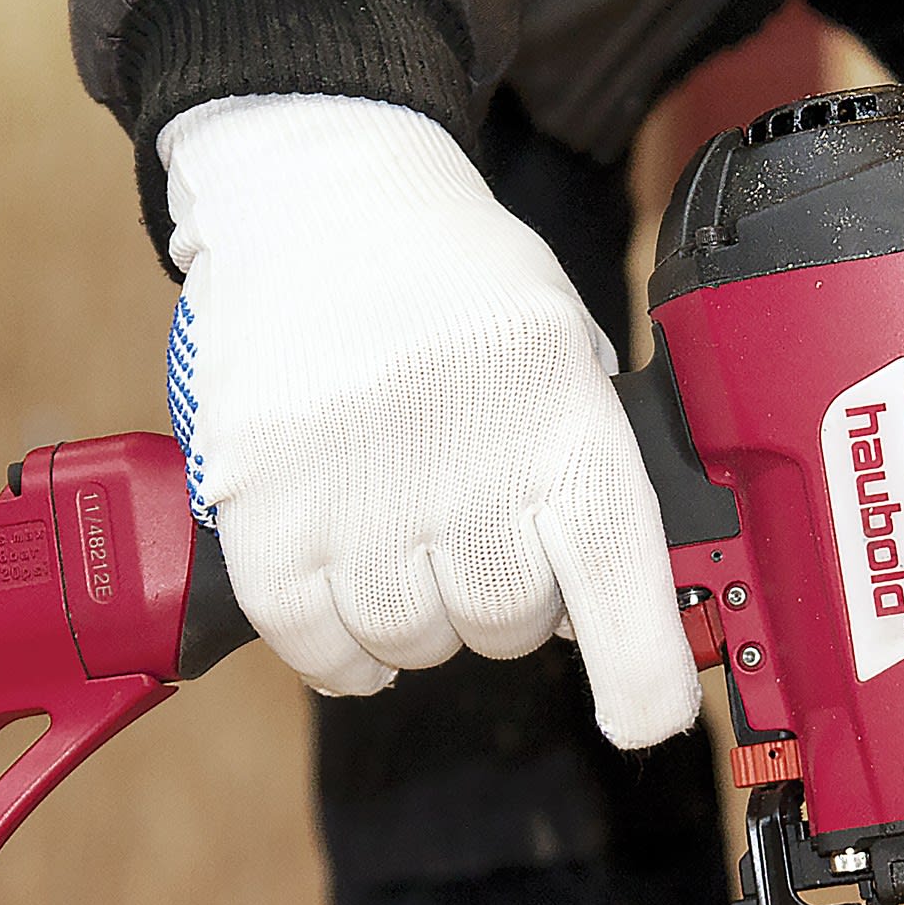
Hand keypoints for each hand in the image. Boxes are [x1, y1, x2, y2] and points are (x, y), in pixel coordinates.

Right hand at [160, 92, 700, 748]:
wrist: (318, 189)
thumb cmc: (459, 282)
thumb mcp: (568, 350)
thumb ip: (592, 472)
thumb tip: (622, 610)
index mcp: (559, 414)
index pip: (616, 576)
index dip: (640, 673)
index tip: (643, 715)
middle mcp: (462, 456)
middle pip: (505, 625)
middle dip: (507, 604)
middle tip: (484, 531)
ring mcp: (353, 484)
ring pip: (410, 643)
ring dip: (419, 617)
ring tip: (412, 534)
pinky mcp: (260, 501)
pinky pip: (312, 641)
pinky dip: (338, 645)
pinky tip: (351, 587)